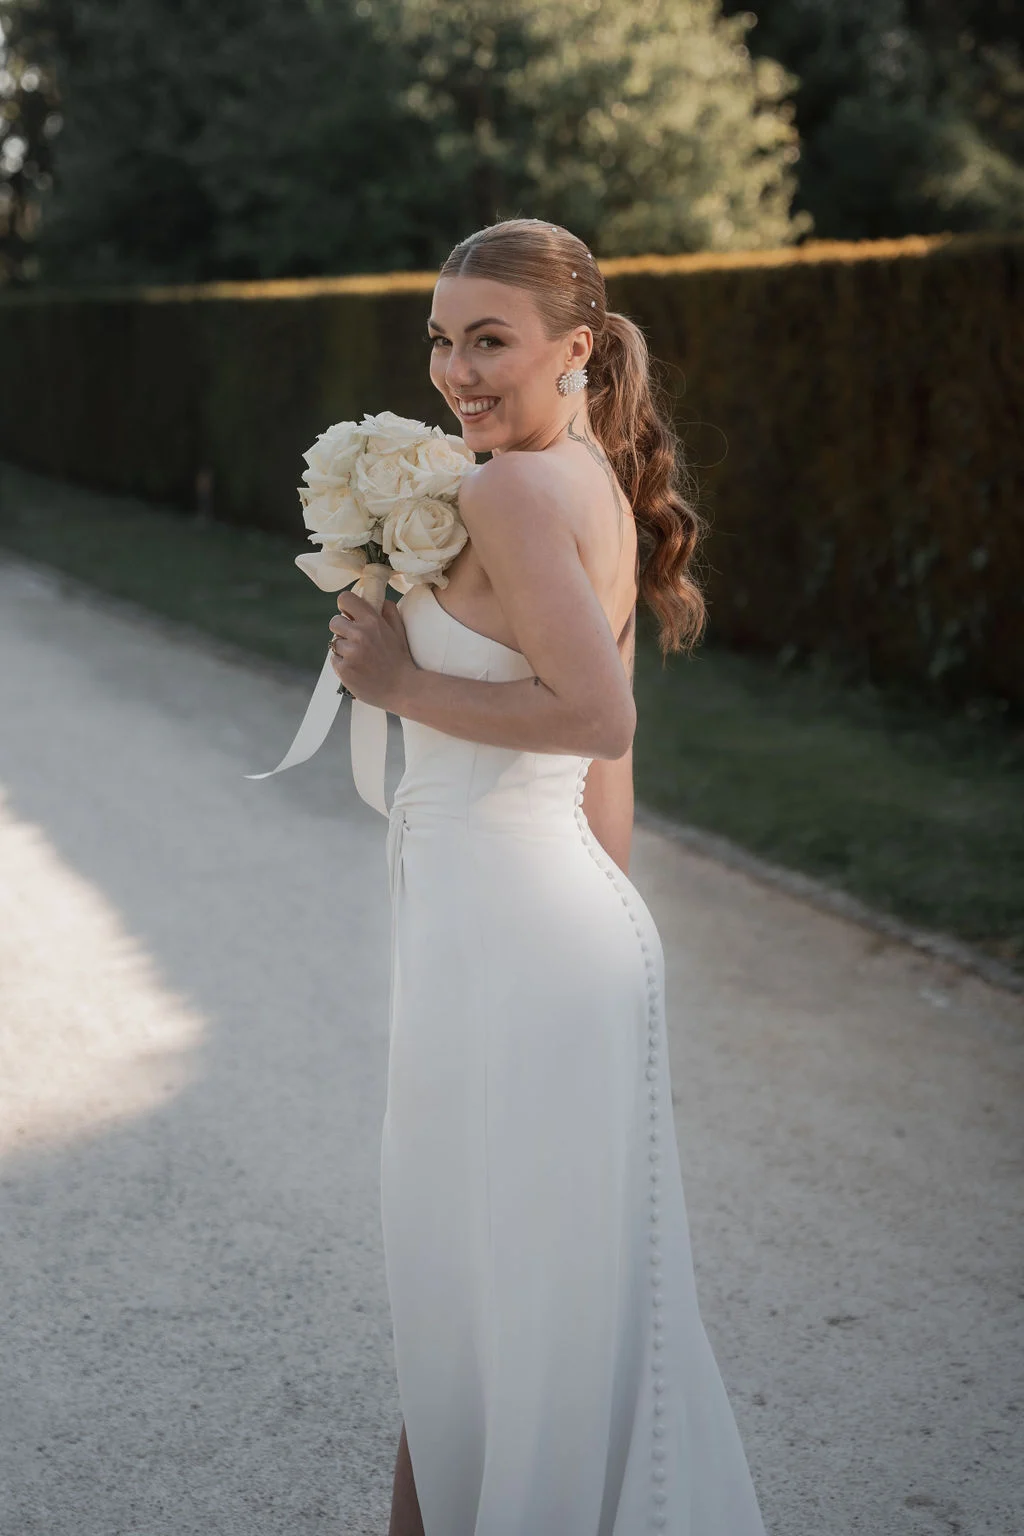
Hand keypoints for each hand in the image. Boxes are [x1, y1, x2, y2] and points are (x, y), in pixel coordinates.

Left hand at [328, 591, 415, 710]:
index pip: (345, 599)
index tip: (349, 614)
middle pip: (334, 622)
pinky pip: (334, 659)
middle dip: (343, 630)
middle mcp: (359, 634)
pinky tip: (357, 668)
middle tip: (356, 641)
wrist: (403, 689)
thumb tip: (377, 599)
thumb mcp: (399, 631)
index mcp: (372, 621)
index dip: (345, 606)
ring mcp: (350, 652)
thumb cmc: (400, 659)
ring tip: (360, 658)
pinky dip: (342, 664)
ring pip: (334, 642)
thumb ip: (388, 611)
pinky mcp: (343, 669)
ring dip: (343, 649)